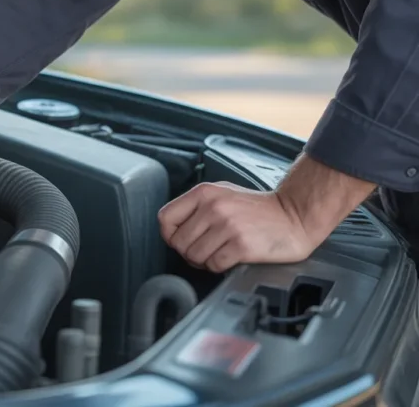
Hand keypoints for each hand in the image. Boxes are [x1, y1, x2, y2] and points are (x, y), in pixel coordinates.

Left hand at [158, 182, 315, 272]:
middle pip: (178, 242)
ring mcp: (227, 226)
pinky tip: (230, 259)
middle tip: (205, 251)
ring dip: (204, 261)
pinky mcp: (241, 245)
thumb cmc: (258, 209)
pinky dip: (219, 267)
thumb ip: (196, 208)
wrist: (295, 215)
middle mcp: (213, 207)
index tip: (181, 240)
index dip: (170, 235)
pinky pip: (214, 265)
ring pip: (194, 256)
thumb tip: (172, 230)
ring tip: (218, 254)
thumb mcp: (222, 195)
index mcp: (204, 193)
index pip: (165, 218)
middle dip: (189, 252)